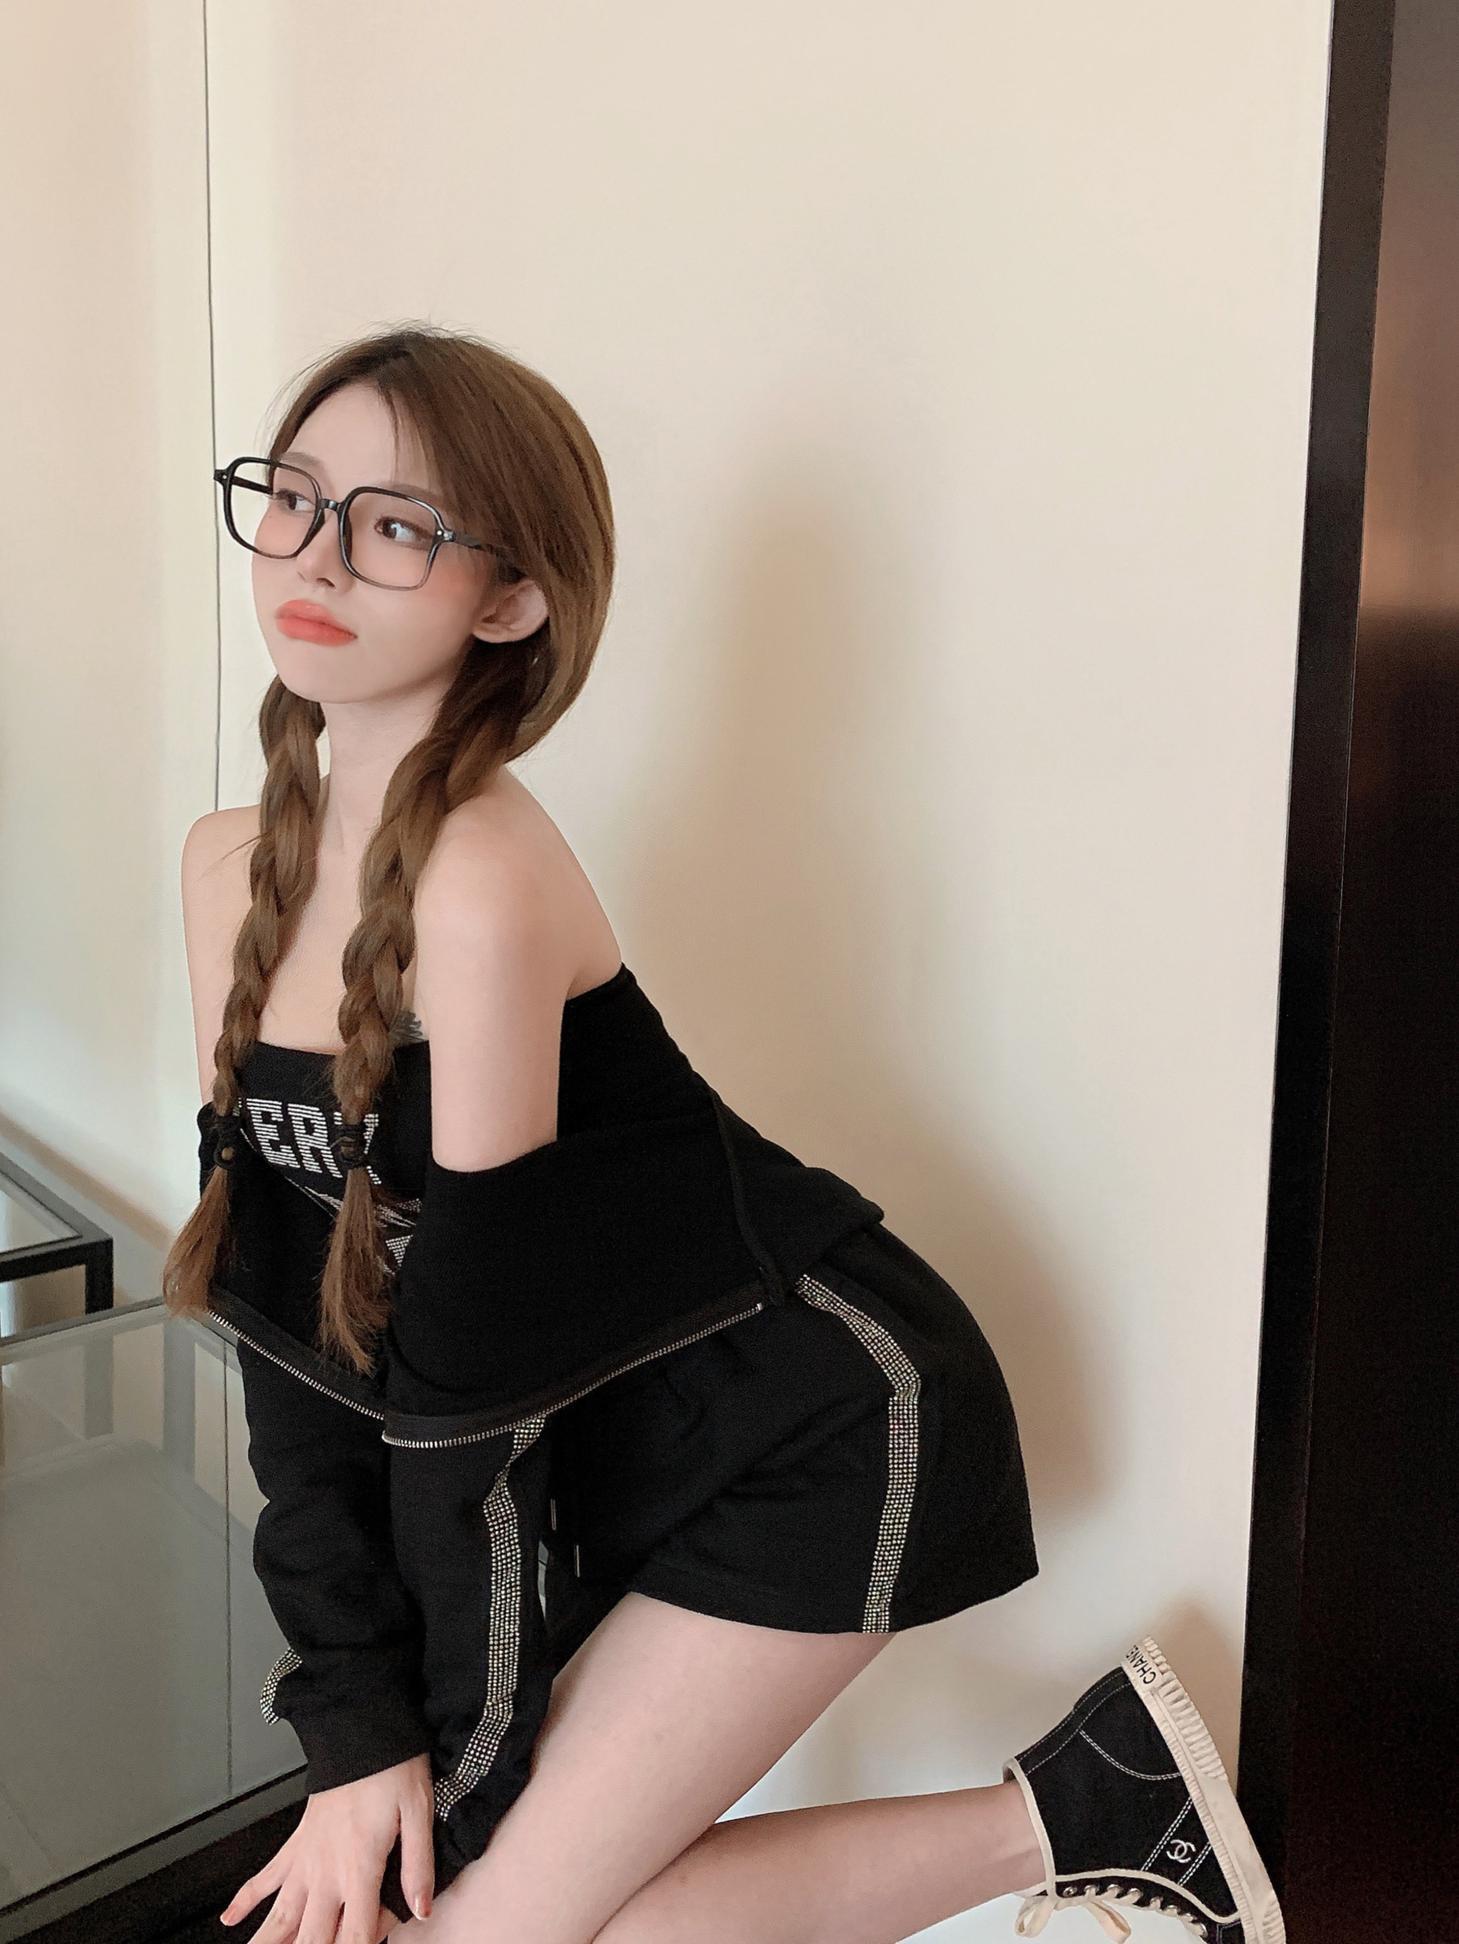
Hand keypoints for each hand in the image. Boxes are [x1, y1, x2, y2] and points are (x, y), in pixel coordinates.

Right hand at [219, 1752, 434, 1940]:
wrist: (361, 1727)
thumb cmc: (392, 1764)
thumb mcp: (418, 1812)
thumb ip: (418, 1866)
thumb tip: (421, 1910)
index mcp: (359, 1866)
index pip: (355, 1934)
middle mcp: (326, 1869)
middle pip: (312, 1936)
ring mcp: (306, 1858)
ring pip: (280, 1916)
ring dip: (268, 1941)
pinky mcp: (297, 1841)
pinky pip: (265, 1876)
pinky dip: (244, 1899)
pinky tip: (230, 1919)